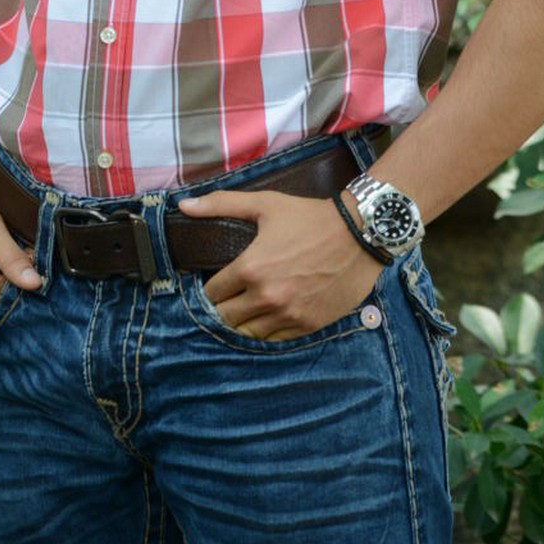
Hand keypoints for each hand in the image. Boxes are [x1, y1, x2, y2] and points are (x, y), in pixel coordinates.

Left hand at [178, 190, 381, 340]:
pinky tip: (269, 315)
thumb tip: (184, 205)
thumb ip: (221, 204)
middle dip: (223, 307)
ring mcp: (288, 315)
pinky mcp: (307, 325)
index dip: (210, 288)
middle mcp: (266, 297)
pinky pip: (275, 339)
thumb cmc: (309, 217)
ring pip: (248, 333)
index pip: (212, 293)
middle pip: (226, 318)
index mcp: (250, 268)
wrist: (359, 234)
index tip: (217, 282)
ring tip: (247, 308)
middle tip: (230, 296)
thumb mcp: (265, 203)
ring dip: (243, 322)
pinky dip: (267, 330)